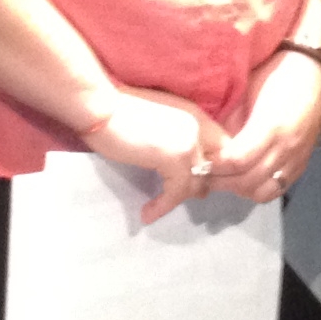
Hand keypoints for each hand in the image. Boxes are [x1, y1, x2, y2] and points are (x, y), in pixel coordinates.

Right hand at [81, 87, 228, 222]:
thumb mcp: (159, 122)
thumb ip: (176, 138)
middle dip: (198, 185)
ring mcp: (189, 143)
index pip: (221, 148)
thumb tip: (180, 166)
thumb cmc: (118, 112)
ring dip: (177, 199)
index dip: (210, 168)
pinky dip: (162, 206)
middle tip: (174, 197)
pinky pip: (176, 193)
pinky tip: (147, 213)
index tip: (191, 182)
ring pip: (196, 184)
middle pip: (214, 168)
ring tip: (156, 208)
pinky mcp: (174, 159)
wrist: (98, 106)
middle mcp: (199, 128)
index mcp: (196, 116)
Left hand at [208, 47, 320, 202]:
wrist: (313, 70)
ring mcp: (297, 158)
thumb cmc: (274, 75)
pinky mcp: (303, 163)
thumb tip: (212, 146)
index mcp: (270, 126)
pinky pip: (279, 188)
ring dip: (241, 189)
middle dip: (222, 181)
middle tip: (205, 174)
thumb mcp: (246, 93)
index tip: (200, 161)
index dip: (215, 165)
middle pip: (248, 181)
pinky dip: (260, 189)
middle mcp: (286, 147)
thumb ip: (231, 122)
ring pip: (263, 191)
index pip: (237, 161)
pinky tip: (247, 179)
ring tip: (226, 179)